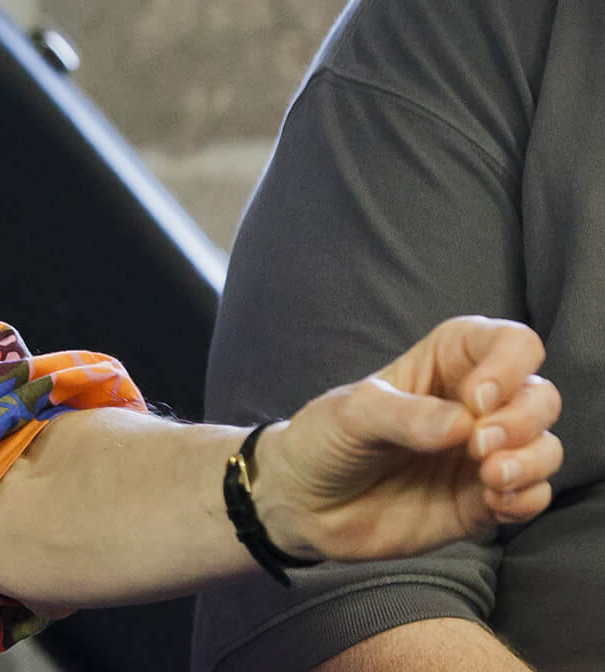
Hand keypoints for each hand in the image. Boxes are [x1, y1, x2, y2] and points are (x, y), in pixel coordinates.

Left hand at [254, 315, 560, 563]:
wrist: (302, 504)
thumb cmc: (323, 439)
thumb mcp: (349, 414)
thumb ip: (403, 416)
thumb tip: (464, 424)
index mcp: (445, 365)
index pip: (508, 343)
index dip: (509, 364)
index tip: (478, 397)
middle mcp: (474, 407)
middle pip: (540, 396)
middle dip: (524, 419)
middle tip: (479, 445)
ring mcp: (482, 456)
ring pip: (545, 447)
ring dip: (532, 461)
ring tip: (489, 476)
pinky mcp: (483, 502)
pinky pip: (533, 496)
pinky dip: (528, 498)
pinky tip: (495, 502)